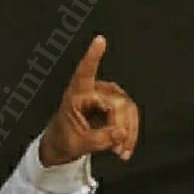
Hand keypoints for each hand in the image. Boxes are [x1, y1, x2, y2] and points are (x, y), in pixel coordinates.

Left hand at [39, 35, 138, 164]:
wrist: (63, 145)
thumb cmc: (63, 140)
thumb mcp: (77, 145)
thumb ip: (98, 139)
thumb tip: (121, 134)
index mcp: (76, 95)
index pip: (85, 73)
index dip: (93, 56)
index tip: (99, 40)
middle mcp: (93, 90)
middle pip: (117, 102)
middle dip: (121, 127)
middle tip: (118, 150)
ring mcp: (107, 96)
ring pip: (128, 109)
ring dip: (128, 132)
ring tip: (121, 152)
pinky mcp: (117, 104)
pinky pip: (131, 115)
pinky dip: (130, 133)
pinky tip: (124, 148)